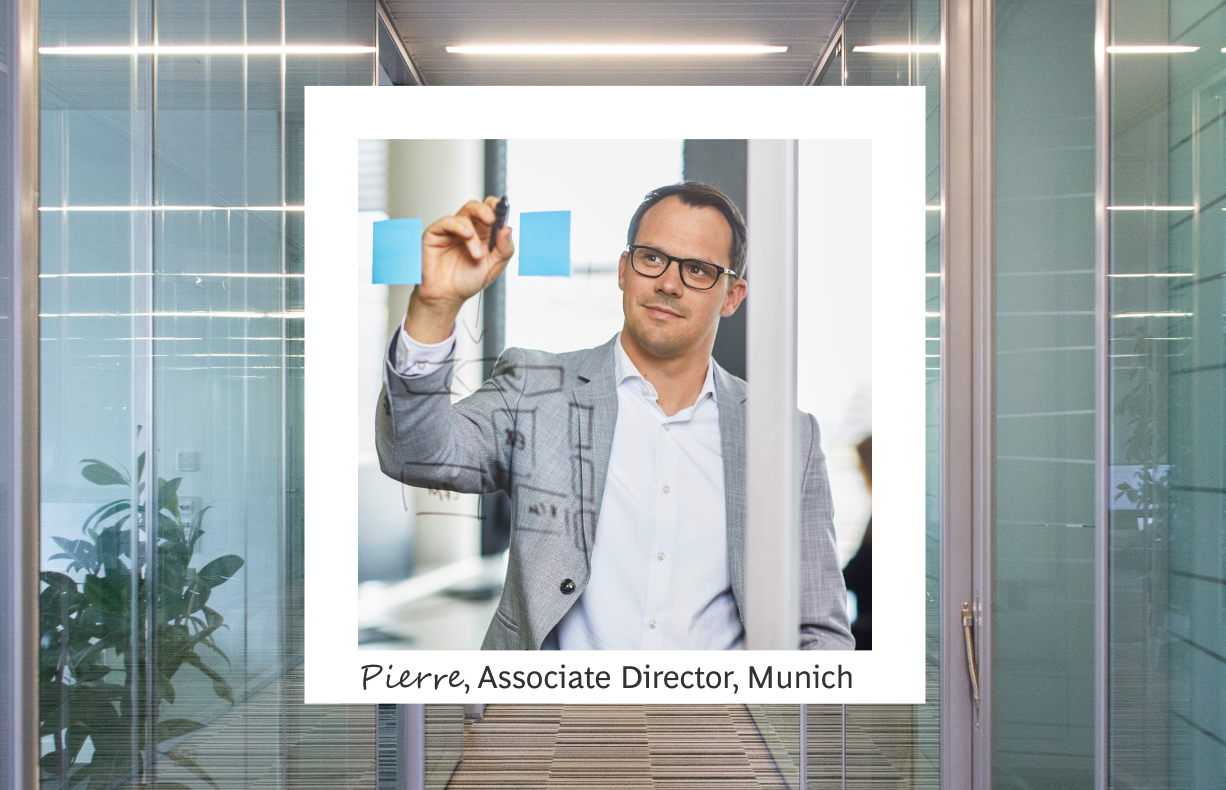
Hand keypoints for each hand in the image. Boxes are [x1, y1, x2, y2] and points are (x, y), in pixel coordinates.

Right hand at [405, 196, 513, 342]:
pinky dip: (458, 226)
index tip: (504, 209)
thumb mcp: (494, 267)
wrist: (448, 297)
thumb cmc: (467, 282)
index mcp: (483, 234)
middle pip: (476, 207)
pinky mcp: (436, 234)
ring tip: (477, 255)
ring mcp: (451, 231)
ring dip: (475, 235)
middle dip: (486, 209)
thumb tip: (508, 229)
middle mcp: (468, 229)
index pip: (491, 212)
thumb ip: (505, 249)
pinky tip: (467, 236)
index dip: (497, 207)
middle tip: (492, 220)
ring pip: (464, 215)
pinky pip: (447, 222)